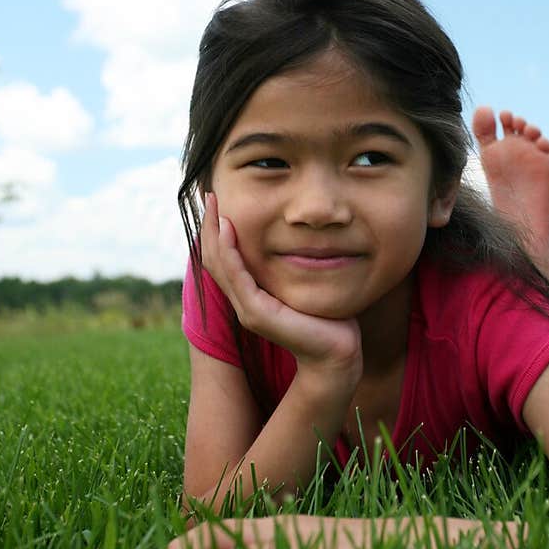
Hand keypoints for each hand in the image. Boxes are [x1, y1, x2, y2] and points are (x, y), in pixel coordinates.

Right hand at [200, 191, 363, 374]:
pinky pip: (237, 276)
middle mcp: (243, 302)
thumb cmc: (328, 317)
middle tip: (210, 194)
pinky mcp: (258, 313)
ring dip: (214, 232)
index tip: (219, 201)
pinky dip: (230, 251)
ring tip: (214, 204)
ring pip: (219, 264)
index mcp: (252, 295)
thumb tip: (299, 235)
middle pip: (213, 258)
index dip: (217, 230)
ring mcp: (248, 309)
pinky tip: (228, 228)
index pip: (224, 258)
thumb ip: (294, 265)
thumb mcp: (305, 283)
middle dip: (210, 225)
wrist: (338, 353)